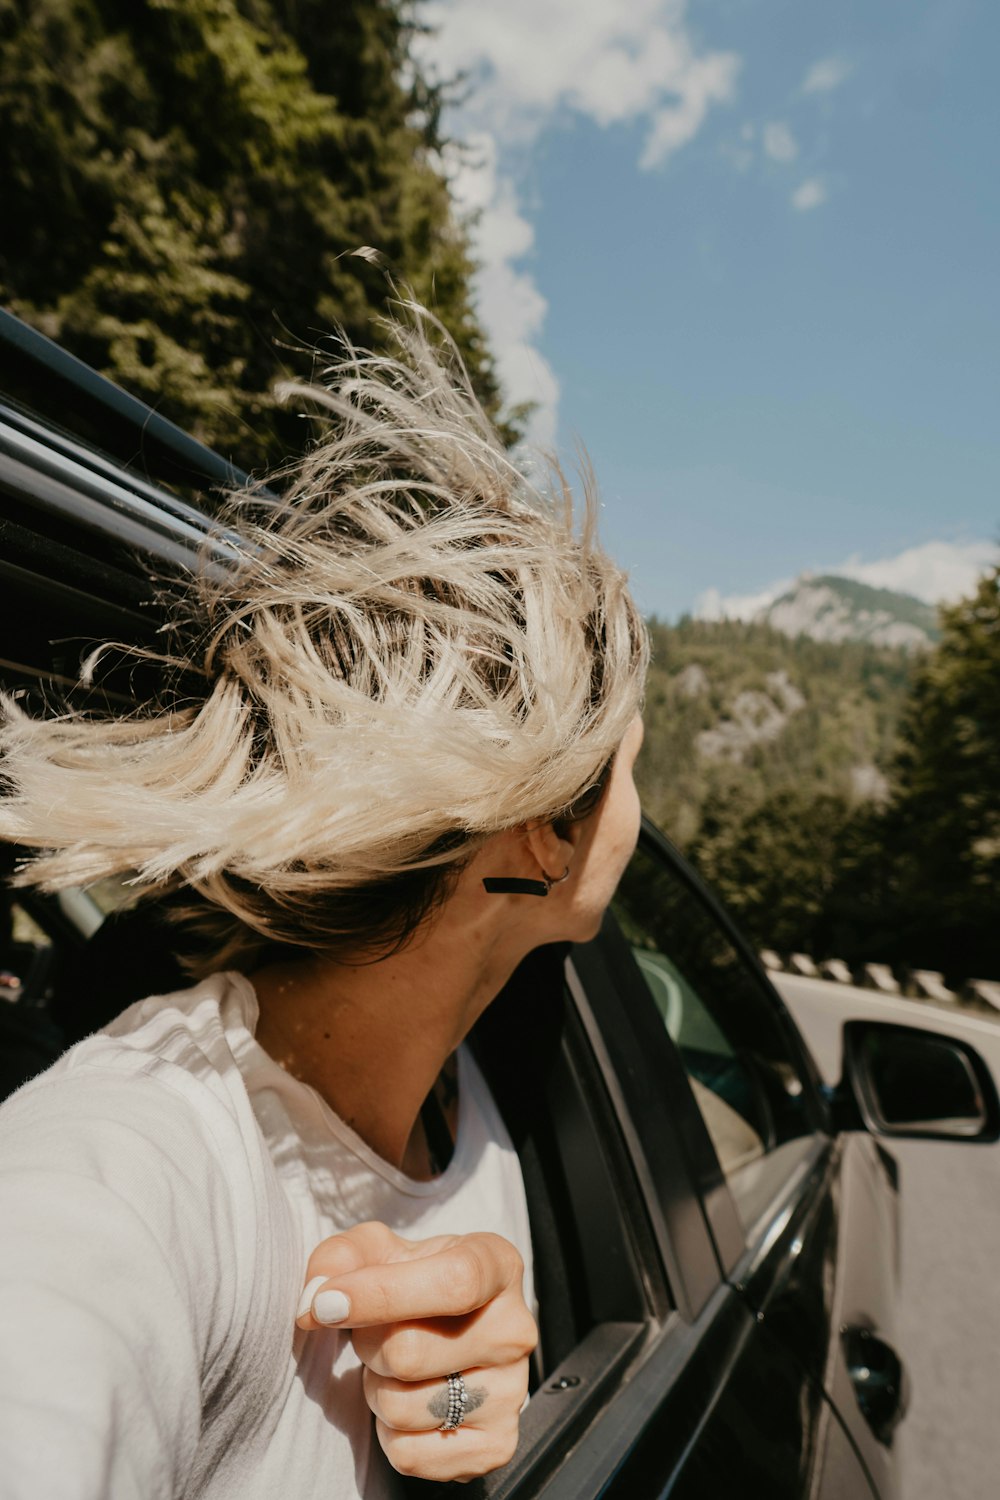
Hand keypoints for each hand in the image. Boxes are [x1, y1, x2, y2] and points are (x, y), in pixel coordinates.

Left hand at [296, 1221, 536, 1481]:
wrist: (444, 1331)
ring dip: (377, 1390)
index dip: (382, 1294)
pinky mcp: (496, 1446)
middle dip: (368, 1346)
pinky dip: (388, 1434)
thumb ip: (340, 1257)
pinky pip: (410, 1454)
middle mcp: (515, 1329)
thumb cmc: (410, 1283)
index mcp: (497, 1265)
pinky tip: (408, 1401)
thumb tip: (315, 1299)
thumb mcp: (378, 1250)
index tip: (327, 1304)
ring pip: (402, 1408)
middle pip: (410, 1353)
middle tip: (376, 1334)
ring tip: (396, 1369)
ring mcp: (512, 1392)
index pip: (453, 1282)